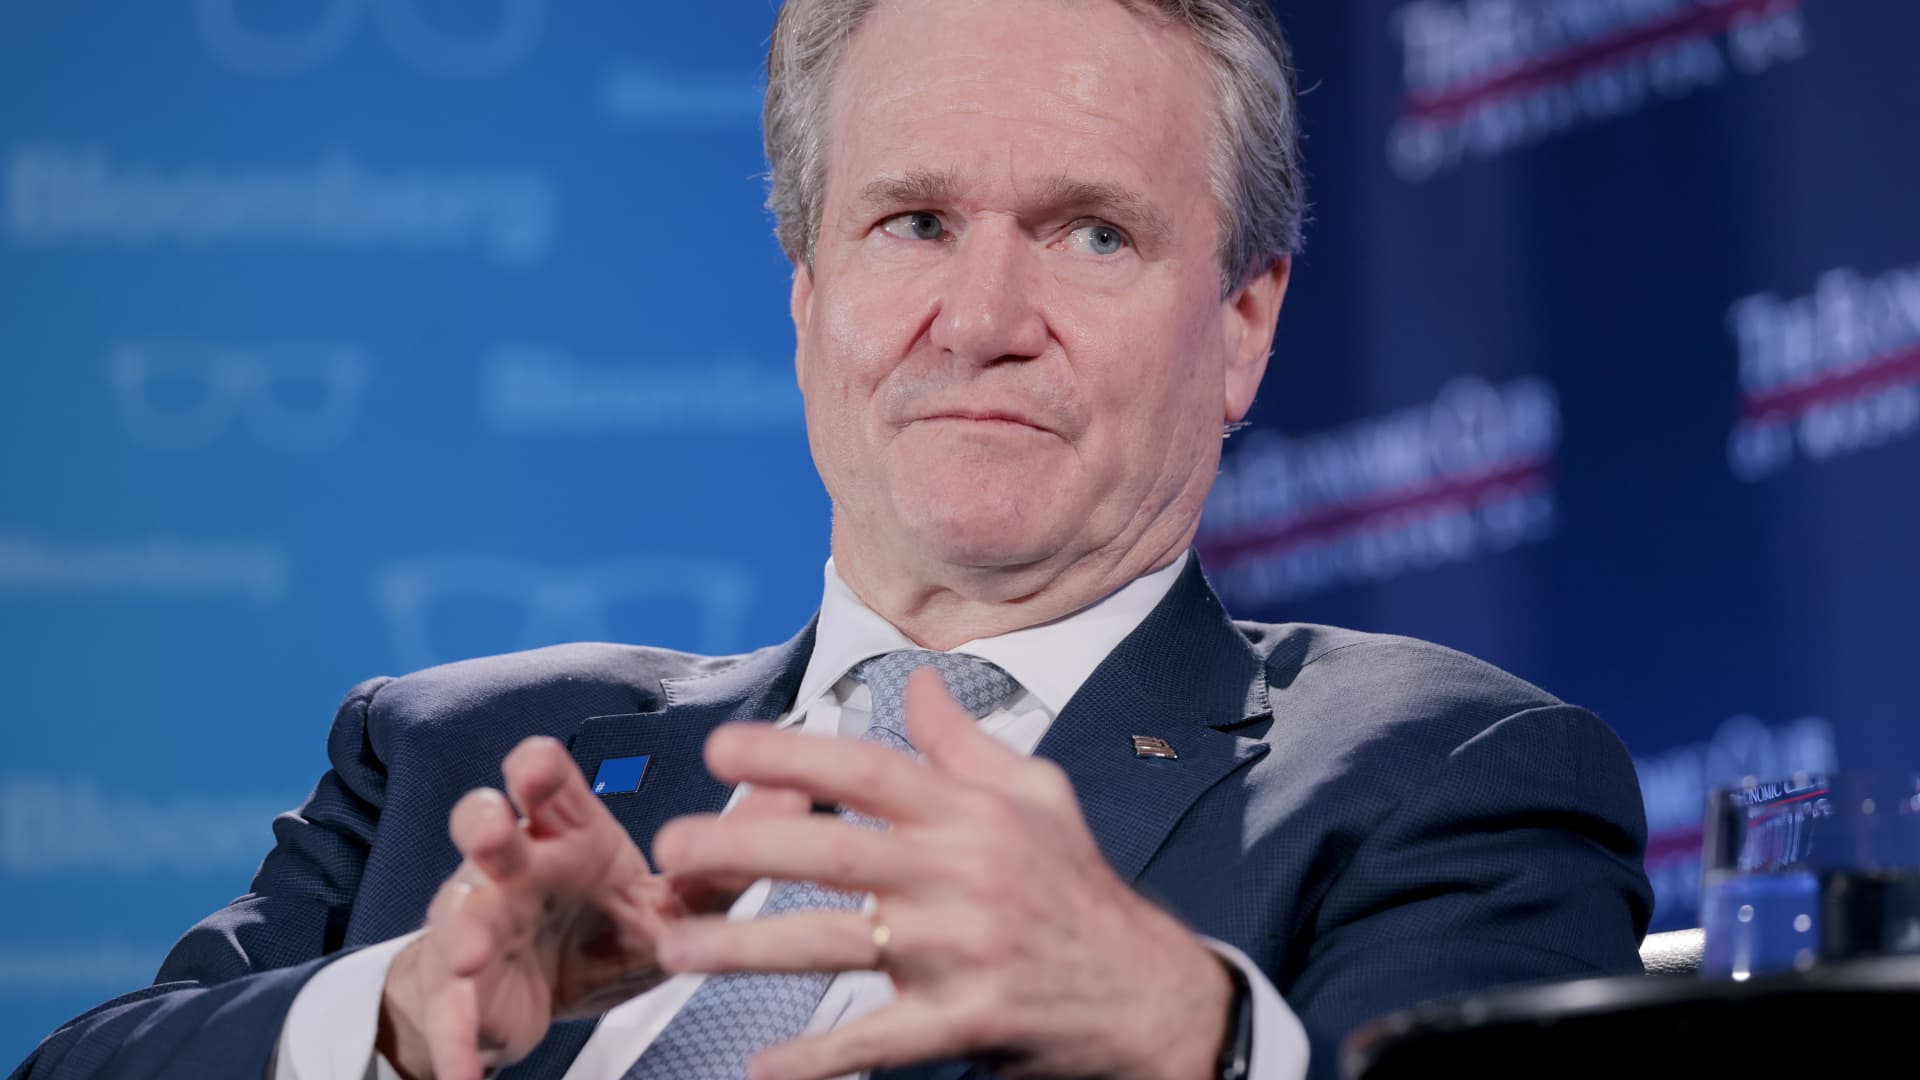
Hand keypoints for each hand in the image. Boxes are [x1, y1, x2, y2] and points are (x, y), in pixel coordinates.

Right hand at [377, 735, 808, 1079]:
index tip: (541, 763)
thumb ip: (726, 855)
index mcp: (566, 836)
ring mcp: (482, 928)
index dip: (538, 770)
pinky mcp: (464, 995)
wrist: (530, 992)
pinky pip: (454, 1020)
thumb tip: (795, 792)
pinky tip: (464, 1072)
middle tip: (495, 825)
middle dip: (483, 822)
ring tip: (475, 955)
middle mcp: (515, 870)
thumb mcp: (668, 897)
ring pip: (459, 917)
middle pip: (485, 829)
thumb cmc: (592, 923)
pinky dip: (456, 1047)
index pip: (548, 787)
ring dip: (464, 933)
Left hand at [652, 668, 1232, 1079]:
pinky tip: (762, 1065)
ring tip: (678, 946)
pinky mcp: (968, 1021)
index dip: (793, 754)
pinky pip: (880, 1041)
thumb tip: (913, 682)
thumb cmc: (1081, 891)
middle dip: (744, 845)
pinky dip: (820, 1056)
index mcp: (971, 815)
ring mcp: (963, 952)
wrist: (1151, 996)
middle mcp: (963, 875)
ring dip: (748, 949)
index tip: (723, 746)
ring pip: (838, 945)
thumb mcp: (1038, 796)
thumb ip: (965, 743)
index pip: (870, 769)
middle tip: (672, 844)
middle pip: (835, 852)